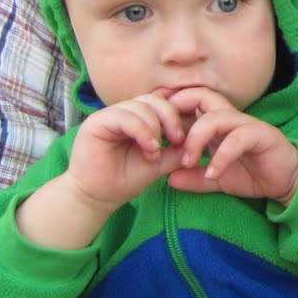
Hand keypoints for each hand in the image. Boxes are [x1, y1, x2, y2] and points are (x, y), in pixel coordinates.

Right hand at [64, 91, 193, 208]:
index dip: (179, 113)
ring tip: (157, 152)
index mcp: (139, 118)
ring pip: (141, 105)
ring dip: (155, 128)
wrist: (98, 197)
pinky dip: (142, 131)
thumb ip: (177, 149)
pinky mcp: (96, 122)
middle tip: (179, 140)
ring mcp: (110, 114)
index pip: (163, 102)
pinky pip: (124, 116)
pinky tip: (150, 149)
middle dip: (171, 117)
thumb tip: (200, 138)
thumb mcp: (160, 163)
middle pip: (155, 99)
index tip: (190, 135)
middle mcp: (124, 112)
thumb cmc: (126, 179)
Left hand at [164, 87, 297, 205]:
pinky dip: (221, 157)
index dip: (172, 108)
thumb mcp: (217, 179)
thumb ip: (194, 178)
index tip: (155, 129)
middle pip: (201, 96)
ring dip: (196, 139)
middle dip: (179, 110)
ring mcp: (246, 125)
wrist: (287, 182)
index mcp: (218, 123)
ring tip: (188, 162)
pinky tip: (213, 174)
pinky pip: (237, 140)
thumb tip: (168, 180)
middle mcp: (231, 118)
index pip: (192, 101)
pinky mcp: (261, 136)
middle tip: (167, 138)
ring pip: (215, 118)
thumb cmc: (253, 174)